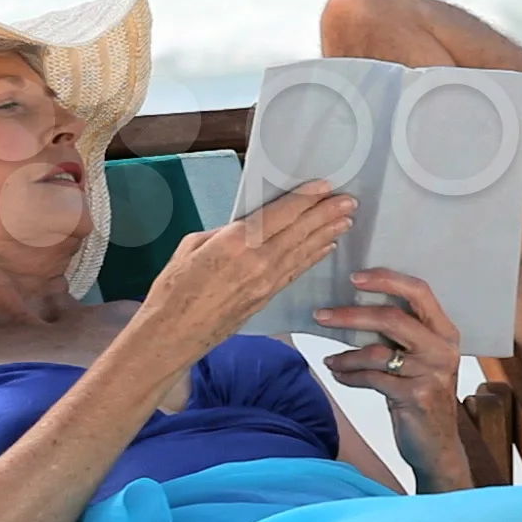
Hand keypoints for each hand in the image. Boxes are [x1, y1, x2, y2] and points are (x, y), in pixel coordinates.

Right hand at [126, 181, 354, 365]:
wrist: (172, 335)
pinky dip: (313, 257)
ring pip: (303, 252)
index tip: (326, 187)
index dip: (305, 200)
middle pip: (299, 232)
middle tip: (349, 200)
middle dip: (326, 214)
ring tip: (346, 220)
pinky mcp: (267, 299)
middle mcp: (257, 262)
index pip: (280, 215)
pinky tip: (326, 247)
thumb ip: (225, 233)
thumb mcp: (193, 246)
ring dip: (326, 234)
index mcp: (235, 242)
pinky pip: (296, 272)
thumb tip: (247, 227)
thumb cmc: (174, 289)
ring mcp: (265, 283)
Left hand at [316, 269, 470, 492]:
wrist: (438, 447)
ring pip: (376, 352)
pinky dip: (349, 376)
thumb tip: (352, 310)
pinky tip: (338, 374)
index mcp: (445, 331)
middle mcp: (442, 348)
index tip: (354, 278)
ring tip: (330, 359)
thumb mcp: (421, 360)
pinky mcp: (416, 397)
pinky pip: (371, 379)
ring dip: (345, 354)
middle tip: (320, 315)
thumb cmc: (423, 396)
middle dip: (350, 315)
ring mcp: (431, 373)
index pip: (418, 291)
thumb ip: (400, 336)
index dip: (386, 280)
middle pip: (392, 318)